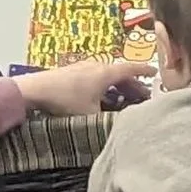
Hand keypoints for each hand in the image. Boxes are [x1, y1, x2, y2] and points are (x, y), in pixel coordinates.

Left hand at [21, 57, 151, 116]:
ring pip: (107, 77)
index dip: (145, 71)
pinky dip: (104, 88)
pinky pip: (95, 79)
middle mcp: (96, 66)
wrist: (34, 91)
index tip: (156, 73)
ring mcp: (83, 68)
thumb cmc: (66, 101)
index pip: (132, 68)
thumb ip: (110, 119)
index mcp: (106, 72)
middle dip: (133, 85)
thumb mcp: (92, 114)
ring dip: (117, 88)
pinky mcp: (72, 73)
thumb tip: (122, 125)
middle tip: (142, 96)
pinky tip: (102, 100)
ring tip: (124, 101)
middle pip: (120, 74)